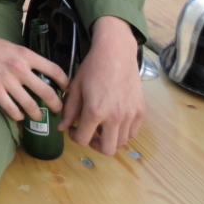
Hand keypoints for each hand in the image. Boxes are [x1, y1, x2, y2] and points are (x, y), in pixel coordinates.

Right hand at [0, 15, 68, 122]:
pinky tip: (18, 116)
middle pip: (47, 92)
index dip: (65, 83)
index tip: (67, 90)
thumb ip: (25, 58)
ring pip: (30, 104)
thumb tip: (38, 72)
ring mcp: (6, 79)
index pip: (54, 70)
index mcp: (25, 54)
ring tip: (37, 116)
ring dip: (36, 114)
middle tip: (58, 111)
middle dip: (56, 105)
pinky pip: (11, 108)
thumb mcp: (10, 46)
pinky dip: (17, 115)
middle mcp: (19, 67)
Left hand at [60, 16, 143, 154]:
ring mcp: (130, 115)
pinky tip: (115, 120)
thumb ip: (69, 110)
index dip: (74, 137)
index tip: (72, 128)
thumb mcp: (75, 87)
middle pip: (107, 150)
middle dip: (95, 144)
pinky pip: (133, 132)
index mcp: (95, 111)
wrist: (116, 53)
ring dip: (110, 139)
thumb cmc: (92, 68)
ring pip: (122, 143)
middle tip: (89, 132)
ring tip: (102, 126)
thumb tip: (62, 127)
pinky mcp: (141, 111)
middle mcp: (115, 117)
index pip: (83, 139)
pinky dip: (124, 131)